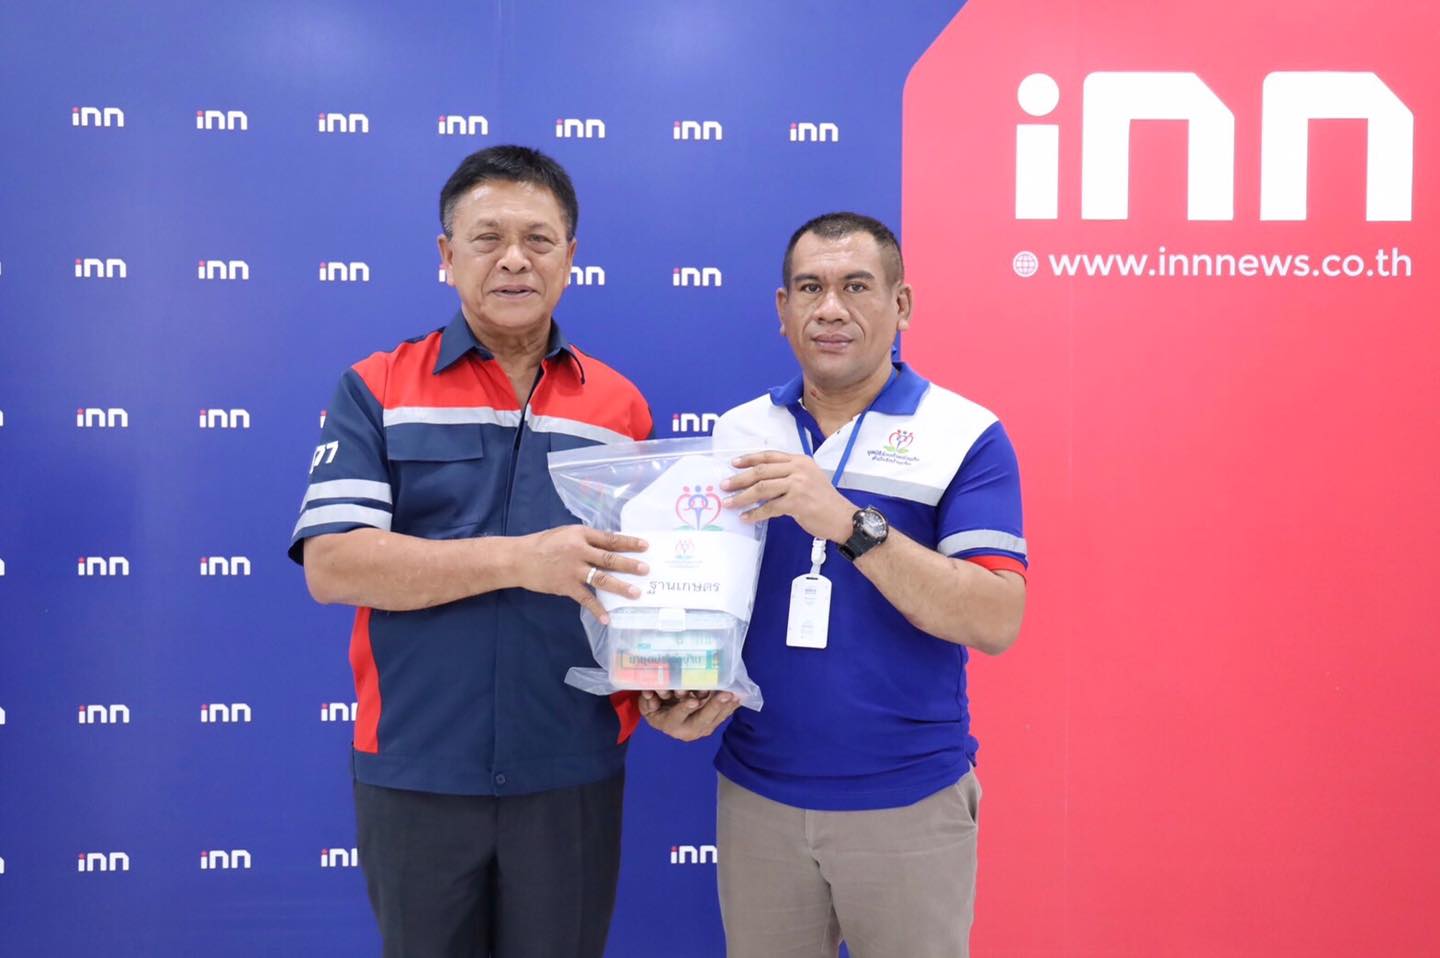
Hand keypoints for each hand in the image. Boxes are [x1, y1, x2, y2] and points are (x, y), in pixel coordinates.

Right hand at [517, 526, 648, 623]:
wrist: (519, 559)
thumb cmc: (544, 544)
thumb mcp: (566, 534)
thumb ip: (587, 540)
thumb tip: (611, 548)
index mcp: (581, 534)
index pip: (610, 539)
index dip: (629, 542)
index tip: (645, 546)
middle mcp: (579, 551)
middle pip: (609, 558)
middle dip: (630, 564)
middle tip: (646, 569)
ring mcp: (573, 569)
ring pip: (602, 578)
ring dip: (620, 586)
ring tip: (636, 592)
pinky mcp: (566, 586)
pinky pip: (585, 599)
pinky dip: (597, 609)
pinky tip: (607, 619)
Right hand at [638, 690, 741, 741]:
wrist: (665, 723)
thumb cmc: (656, 709)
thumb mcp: (648, 705)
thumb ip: (648, 700)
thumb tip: (649, 693)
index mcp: (670, 724)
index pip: (677, 715)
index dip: (684, 708)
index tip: (694, 700)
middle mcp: (687, 730)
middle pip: (702, 719)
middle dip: (714, 706)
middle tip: (725, 694)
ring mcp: (701, 729)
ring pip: (715, 718)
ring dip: (726, 706)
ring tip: (736, 694)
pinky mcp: (711, 726)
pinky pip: (723, 717)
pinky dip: (731, 707)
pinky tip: (740, 698)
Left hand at [721, 451, 853, 541]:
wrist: (842, 517)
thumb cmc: (824, 501)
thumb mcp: (808, 478)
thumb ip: (788, 475)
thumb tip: (759, 482)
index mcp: (800, 461)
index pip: (769, 456)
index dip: (749, 459)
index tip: (733, 463)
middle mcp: (798, 469)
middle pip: (761, 471)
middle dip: (739, 479)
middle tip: (725, 485)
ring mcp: (797, 485)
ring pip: (762, 488)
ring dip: (742, 497)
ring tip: (730, 503)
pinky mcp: (796, 503)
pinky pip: (769, 508)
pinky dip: (755, 514)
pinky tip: (746, 518)